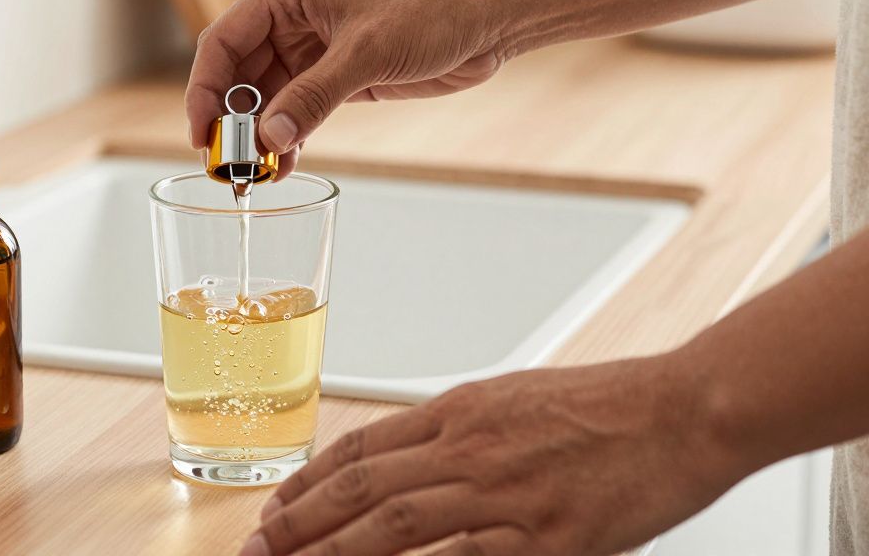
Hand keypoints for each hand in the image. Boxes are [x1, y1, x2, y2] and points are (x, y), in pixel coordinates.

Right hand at [185, 0, 505, 177]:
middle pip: (238, 73)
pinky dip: (288, 136)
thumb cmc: (433, 6)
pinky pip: (296, 109)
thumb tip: (269, 138)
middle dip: (230, 120)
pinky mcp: (337, 73)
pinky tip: (285, 164)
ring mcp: (313, 47)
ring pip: (265, 96)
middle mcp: (292, 18)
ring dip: (259, 135)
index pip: (222, 42)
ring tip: (257, 174)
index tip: (200, 133)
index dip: (204, 89)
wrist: (488, 14)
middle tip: (228, 165)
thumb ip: (313, 97)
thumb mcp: (367, 53)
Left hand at [239, 357, 747, 555]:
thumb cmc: (602, 404)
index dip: (310, 481)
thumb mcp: (511, 398)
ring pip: (399, 524)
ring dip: (336, 549)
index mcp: (459, 411)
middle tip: (258, 547)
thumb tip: (400, 456)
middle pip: (365, 487)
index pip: (362, 447)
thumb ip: (454, 429)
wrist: (679, 410)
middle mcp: (470, 448)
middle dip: (302, 521)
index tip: (276, 507)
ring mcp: (506, 493)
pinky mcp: (548, 536)